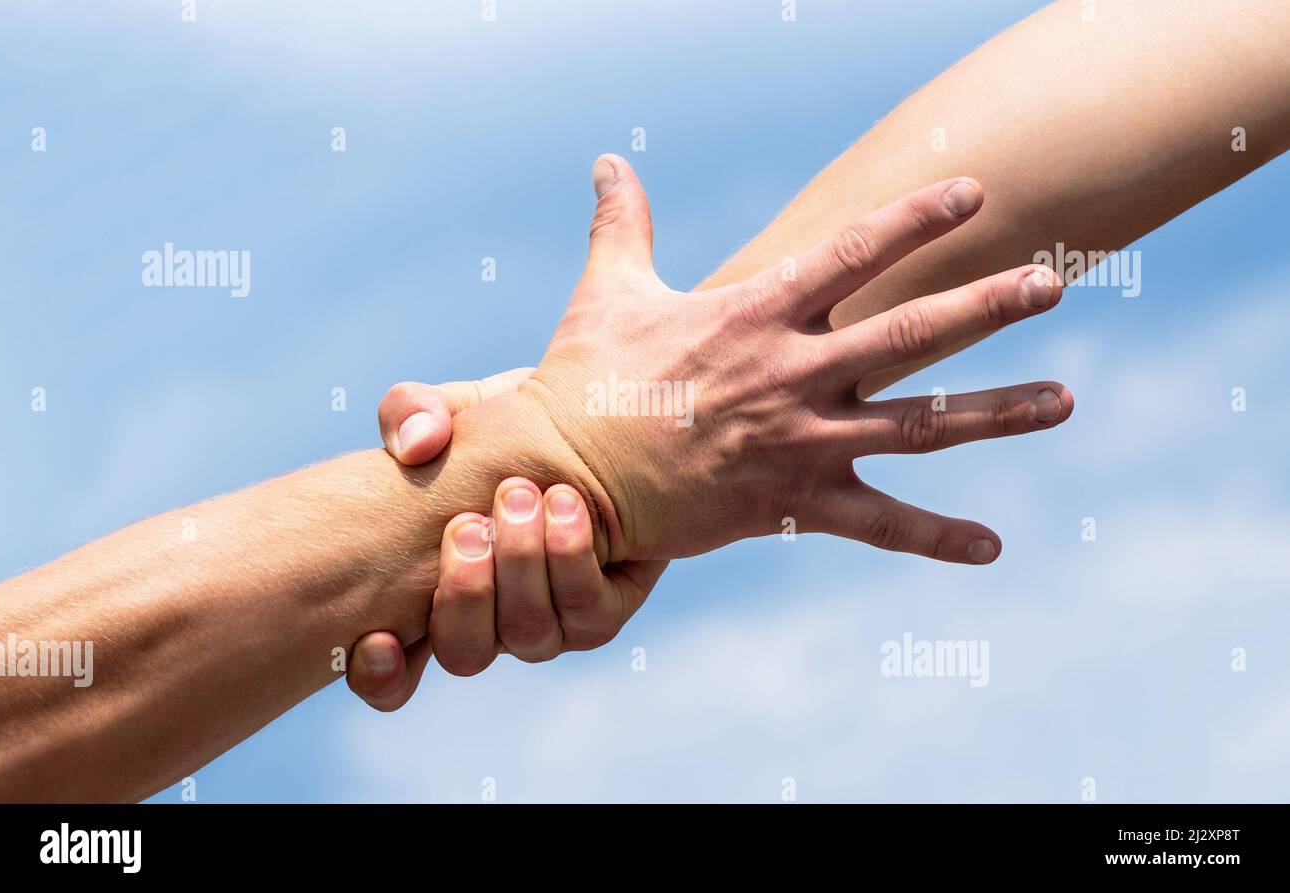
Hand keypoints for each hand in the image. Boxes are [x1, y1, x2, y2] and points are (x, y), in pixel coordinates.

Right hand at [347, 373, 665, 709]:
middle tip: (470, 522)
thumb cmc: (499, 428)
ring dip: (522, 566)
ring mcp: (545, 625)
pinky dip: (573, 559)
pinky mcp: (601, 608)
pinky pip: (588, 614)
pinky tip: (567, 506)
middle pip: (464, 653)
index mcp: (428, 598)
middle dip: (466, 592)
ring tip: (525, 495)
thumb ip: (413, 413)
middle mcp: (486, 625)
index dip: (378, 673)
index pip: (388, 673)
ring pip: (527, 635)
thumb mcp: (450, 411)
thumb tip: (415, 445)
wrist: (586, 427)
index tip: (379, 636)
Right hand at [460, 155, 1073, 563]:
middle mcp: (795, 373)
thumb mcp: (607, 290)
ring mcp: (803, 440)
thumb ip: (622, 222)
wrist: (568, 476)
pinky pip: (879, 523)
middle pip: (913, 332)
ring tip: (1066, 401)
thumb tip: (607, 159)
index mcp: (756, 313)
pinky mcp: (795, 503)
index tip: (973, 191)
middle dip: (988, 305)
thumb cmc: (586, 380)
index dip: (916, 219)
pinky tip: (991, 547)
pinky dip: (936, 536)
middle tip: (1052, 284)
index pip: (854, 252)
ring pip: (921, 424)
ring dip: (997, 412)